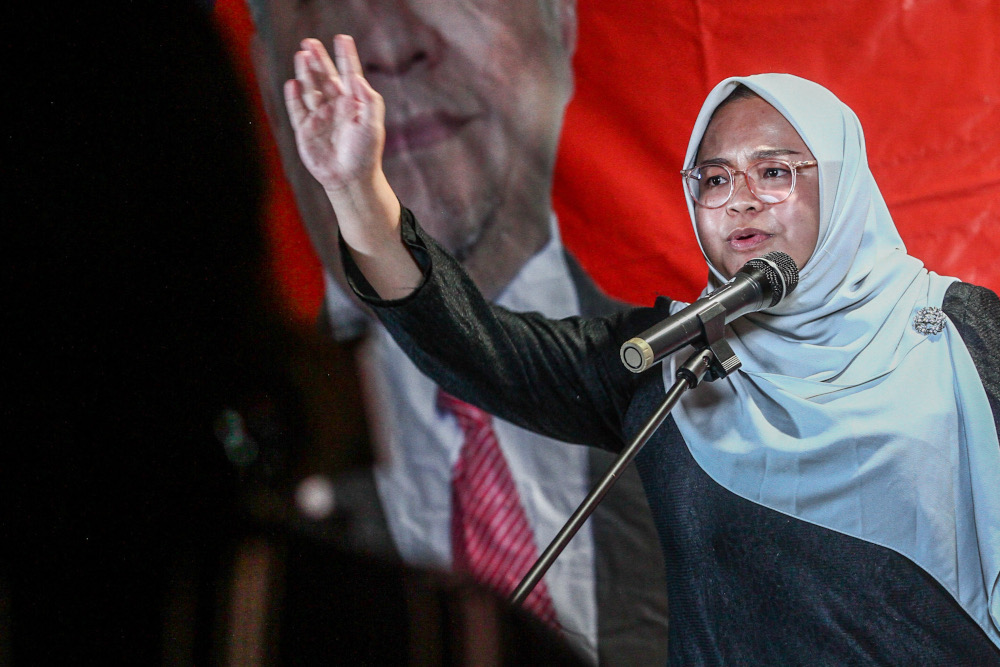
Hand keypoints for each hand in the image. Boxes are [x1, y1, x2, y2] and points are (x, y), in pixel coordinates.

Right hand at [284, 35, 383, 193]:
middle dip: (318, 59)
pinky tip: (293, 83)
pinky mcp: (305, 129)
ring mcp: (318, 116)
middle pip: (324, 76)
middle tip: (310, 42)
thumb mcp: (373, 125)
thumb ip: (369, 101)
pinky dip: (293, 96)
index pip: (349, 74)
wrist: (350, 179)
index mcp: (353, 102)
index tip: (342, 38)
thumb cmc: (365, 153)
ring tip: (302, 55)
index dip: (345, 56)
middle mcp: (334, 105)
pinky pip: (297, 109)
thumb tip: (358, 78)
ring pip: (309, 89)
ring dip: (305, 72)